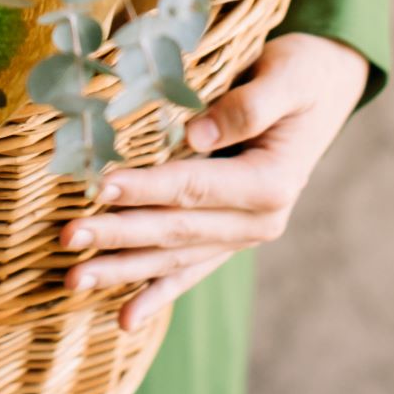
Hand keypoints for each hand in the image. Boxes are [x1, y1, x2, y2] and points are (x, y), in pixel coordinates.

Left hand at [61, 32, 370, 330]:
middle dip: (118, 235)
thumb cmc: (303, 74)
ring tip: (74, 281)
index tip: (100, 188)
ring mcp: (243, 233)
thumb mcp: (287, 77)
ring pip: (174, 257)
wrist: (326, 88)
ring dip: (122, 270)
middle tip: (67, 236)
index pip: (194, 187)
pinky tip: (124, 319)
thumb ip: (247, 107)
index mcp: (272, 182)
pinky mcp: (229, 235)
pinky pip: (189, 269)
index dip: (146, 188)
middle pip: (176, 229)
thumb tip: (196, 136)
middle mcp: (259, 220)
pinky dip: (156, 292)